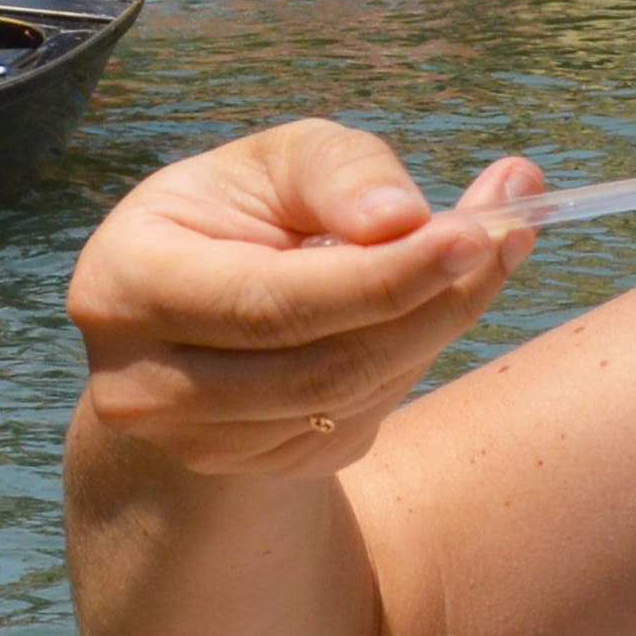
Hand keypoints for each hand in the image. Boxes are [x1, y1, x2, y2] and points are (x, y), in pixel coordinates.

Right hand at [66, 122, 540, 478]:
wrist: (192, 313)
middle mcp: (147, 384)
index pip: (271, 303)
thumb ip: (338, 173)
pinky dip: (410, 358)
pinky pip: (359, 421)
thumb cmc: (237, 215)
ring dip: (436, 327)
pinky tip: (427, 305)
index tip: (473, 234)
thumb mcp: (273, 164)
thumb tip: (404, 219)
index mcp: (127, 285)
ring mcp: (196, 444)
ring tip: (489, 253)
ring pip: (351, 401)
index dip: (380, 278)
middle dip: (432, 303)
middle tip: (508, 236)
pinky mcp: (252, 471)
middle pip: (322, 367)